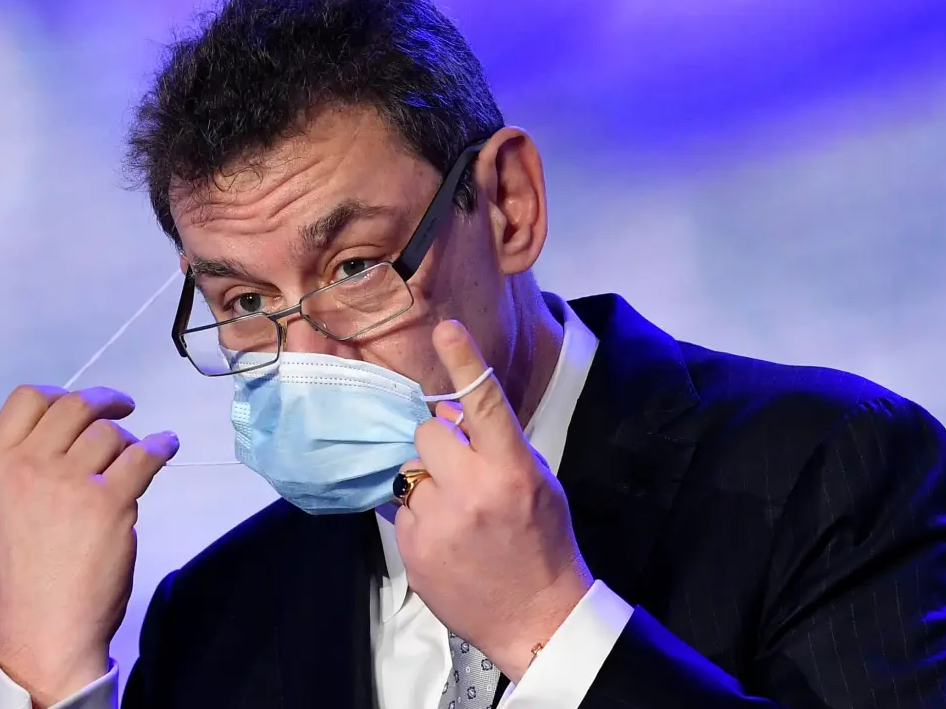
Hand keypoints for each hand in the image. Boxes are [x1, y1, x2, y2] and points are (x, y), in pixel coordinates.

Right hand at [0, 385, 177, 707]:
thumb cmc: (28, 570)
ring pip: (111, 433)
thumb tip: (70, 430)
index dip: (61, 394)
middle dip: (105, 402)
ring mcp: (67, 483)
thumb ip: (24, 465)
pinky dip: (162, 446)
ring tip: (133, 460)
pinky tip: (167, 447)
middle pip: (75, 406)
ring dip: (129, 441)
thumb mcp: (0, 507)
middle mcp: (27, 468)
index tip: (82, 405)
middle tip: (123, 408)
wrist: (45, 623)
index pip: (26, 399)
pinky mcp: (107, 502)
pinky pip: (144, 455)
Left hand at [395, 321, 592, 681]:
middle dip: (440, 443)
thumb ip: (498, 444)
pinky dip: (419, 516)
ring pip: (410, 470)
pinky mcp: (412, 548)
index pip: (484, 403)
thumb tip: (454, 412)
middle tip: (461, 470)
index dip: (463, 361)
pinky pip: (401, 508)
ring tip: (457, 516)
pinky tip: (447, 540)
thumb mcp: (539, 482)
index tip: (445, 328)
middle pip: (428, 430)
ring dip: (428, 483)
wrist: (537, 617)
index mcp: (512, 470)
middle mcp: (472, 491)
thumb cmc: (544, 543)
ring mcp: (437, 521)